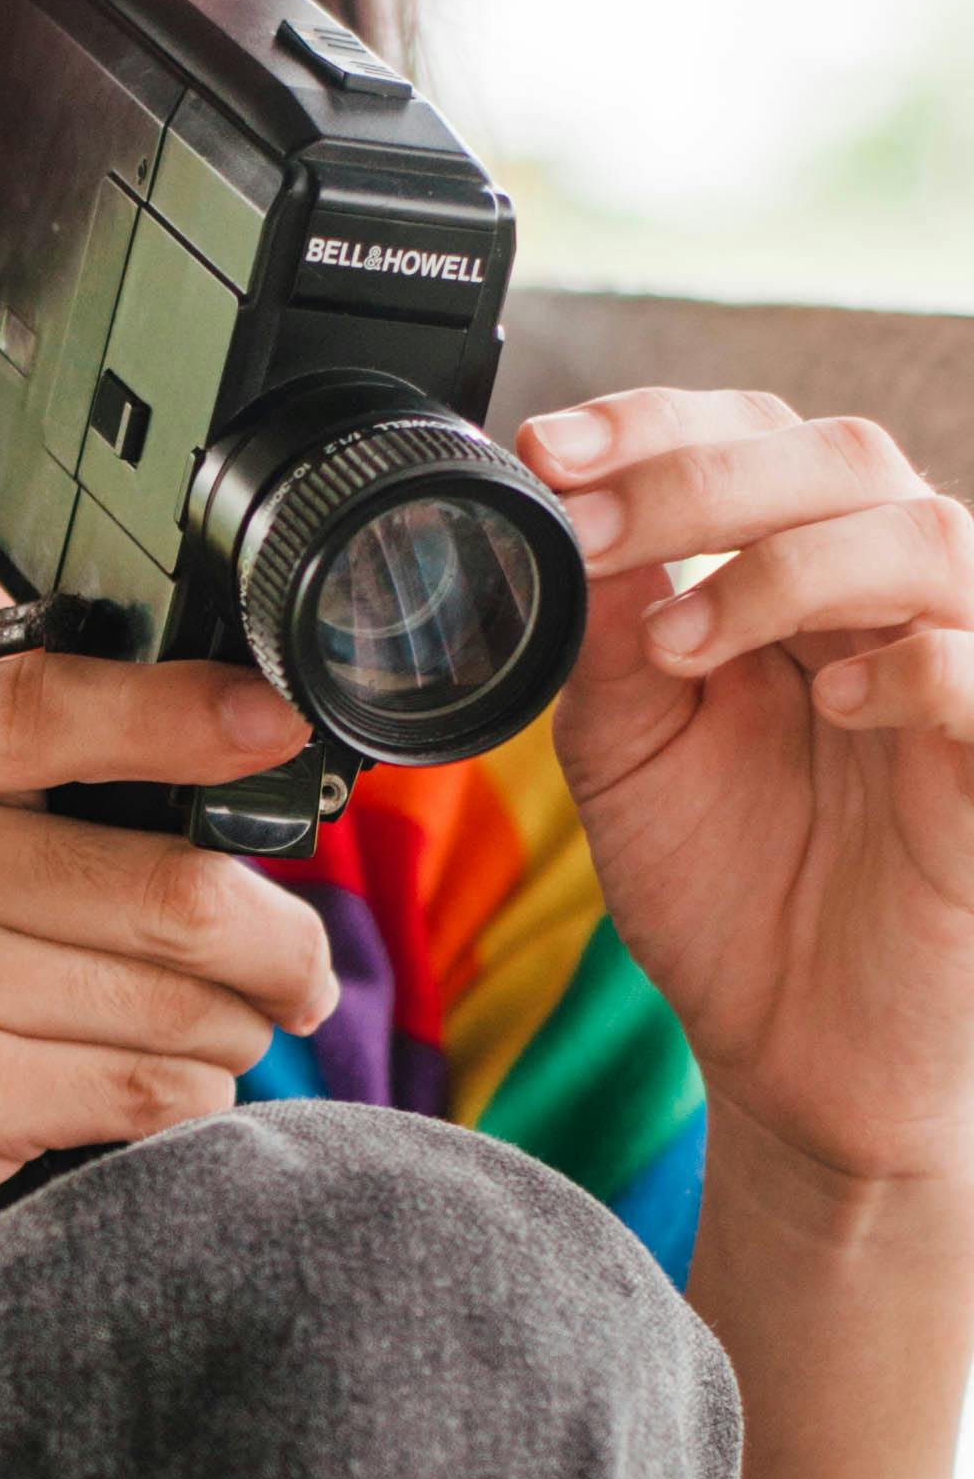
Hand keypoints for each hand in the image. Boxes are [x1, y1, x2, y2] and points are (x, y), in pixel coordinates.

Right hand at [0, 652, 338, 1257]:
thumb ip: (20, 779)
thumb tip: (237, 764)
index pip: (55, 707)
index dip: (188, 716)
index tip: (279, 725)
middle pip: (173, 892)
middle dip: (278, 944)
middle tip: (297, 969)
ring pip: (180, 1006)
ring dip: (237, 1032)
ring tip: (217, 1035)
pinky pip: (145, 1093)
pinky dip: (187, 1097)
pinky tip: (154, 1089)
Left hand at [521, 389, 973, 1188]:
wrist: (794, 1056)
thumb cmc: (727, 894)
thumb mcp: (626, 753)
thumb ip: (602, 639)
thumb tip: (564, 519)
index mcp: (797, 578)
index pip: (753, 438)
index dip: (655, 422)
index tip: (545, 448)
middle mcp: (888, 602)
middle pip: (841, 457)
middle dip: (699, 475)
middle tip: (589, 523)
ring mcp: (956, 677)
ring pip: (923, 537)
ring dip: (783, 565)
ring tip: (678, 642)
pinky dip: (912, 664)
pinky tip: (831, 701)